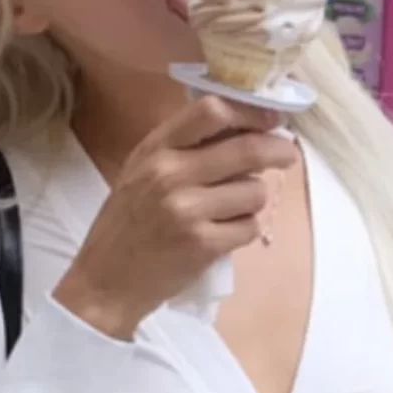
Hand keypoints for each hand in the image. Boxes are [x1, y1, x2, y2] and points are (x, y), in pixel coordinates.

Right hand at [55, 97, 299, 341]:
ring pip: (255, 191)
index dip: (251, 111)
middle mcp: (171, 174)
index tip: (271, 118)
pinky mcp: (203, 245)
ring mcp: (188, 211)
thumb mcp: (141, 170)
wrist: (105, 282)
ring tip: (235, 208)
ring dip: (255, 198)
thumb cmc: (126, 224)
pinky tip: (226, 233)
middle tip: (287, 155)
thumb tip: (242, 128)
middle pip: (246, 149)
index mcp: (156, 149)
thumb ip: (183, 147)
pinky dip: (246, 229)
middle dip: (278, 150)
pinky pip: (249, 227)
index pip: (212, 110)